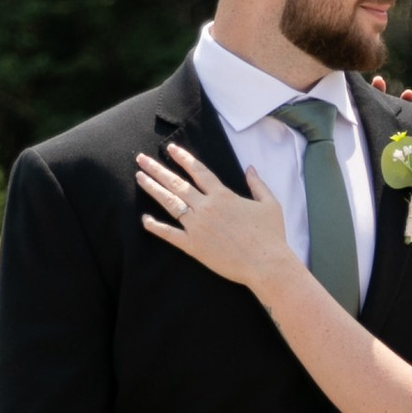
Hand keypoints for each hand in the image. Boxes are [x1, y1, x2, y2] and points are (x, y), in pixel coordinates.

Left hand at [136, 145, 299, 291]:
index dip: (183, 158)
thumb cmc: (271, 235)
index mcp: (223, 195)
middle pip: (177, 183)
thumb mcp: (269, 204)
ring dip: (152, 189)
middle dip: (157, 169)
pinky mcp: (193, 246)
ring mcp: (197, 226)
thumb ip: (258, 184)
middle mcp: (206, 207)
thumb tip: (250, 168)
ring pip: (170, 203)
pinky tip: (144, 219)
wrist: (266, 264)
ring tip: (140, 177)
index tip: (170, 148)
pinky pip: (169, 234)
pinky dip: (155, 226)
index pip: (198, 171)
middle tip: (141, 159)